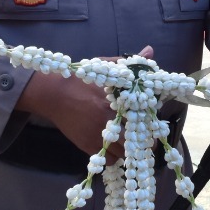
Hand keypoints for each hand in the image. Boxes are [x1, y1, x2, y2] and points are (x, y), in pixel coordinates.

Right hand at [17, 47, 158, 158]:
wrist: (53, 94)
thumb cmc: (82, 78)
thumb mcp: (106, 66)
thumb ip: (130, 63)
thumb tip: (150, 50)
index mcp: (118, 100)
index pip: (145, 118)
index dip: (152, 125)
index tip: (156, 127)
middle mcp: (110, 119)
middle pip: (137, 140)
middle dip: (146, 142)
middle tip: (147, 141)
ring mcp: (98, 134)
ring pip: (124, 153)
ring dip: (129, 150)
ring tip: (130, 144)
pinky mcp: (88, 145)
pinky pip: (109, 159)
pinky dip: (115, 156)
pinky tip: (114, 147)